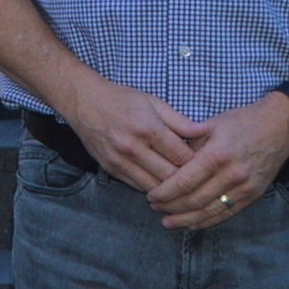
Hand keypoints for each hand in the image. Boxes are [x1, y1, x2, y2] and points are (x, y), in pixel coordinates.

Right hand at [58, 75, 206, 194]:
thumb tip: (205, 132)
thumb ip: (180, 121)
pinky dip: (152, 187)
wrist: (83, 101)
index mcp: (147, 128)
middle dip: (187, 179)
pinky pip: (137, 186)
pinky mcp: (110, 169)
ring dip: (170, 188)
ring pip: (154, 187)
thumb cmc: (121, 99)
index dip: (198, 162)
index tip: (205, 162)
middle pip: (170, 175)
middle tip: (197, 178)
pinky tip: (161, 183)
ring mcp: (119, 160)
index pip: (182, 156)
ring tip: (182, 185)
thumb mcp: (153, 102)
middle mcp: (132, 147)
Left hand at [147, 94, 288, 229]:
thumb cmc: (242, 122)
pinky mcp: (253, 195)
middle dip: (171, 207)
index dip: (165, 192)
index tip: (151, 195)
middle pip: (195, 200)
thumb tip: (164, 161)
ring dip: (186, 219)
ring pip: (210, 211)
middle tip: (154, 207)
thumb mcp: (211, 125)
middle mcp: (232, 174)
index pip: (184, 181)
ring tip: (167, 221)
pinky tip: (191, 224)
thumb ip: (188, 144)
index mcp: (217, 154)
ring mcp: (245, 187)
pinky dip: (207, 221)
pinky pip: (227, 214)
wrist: (279, 126)